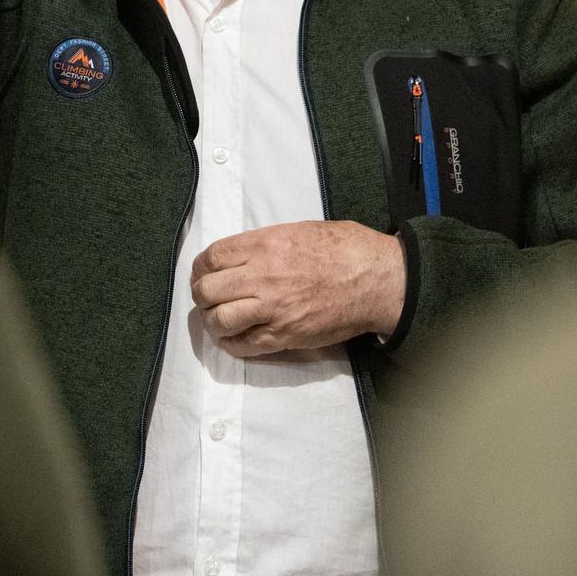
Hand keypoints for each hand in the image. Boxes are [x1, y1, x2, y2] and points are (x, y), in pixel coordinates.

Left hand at [191, 220, 405, 357]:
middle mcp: (261, 277)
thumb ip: (265, 243)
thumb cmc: (345, 248)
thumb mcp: (298, 230)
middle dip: (201, 295)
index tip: (203, 273)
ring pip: (219, 319)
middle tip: (207, 298)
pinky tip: (233, 337)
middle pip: (208, 290)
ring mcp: (271, 309)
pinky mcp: (284, 335)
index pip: (212, 257)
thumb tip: (242, 255)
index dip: (201, 268)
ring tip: (217, 319)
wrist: (376, 279)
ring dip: (212, 321)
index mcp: (264, 245)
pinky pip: (243, 345)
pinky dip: (231, 343)